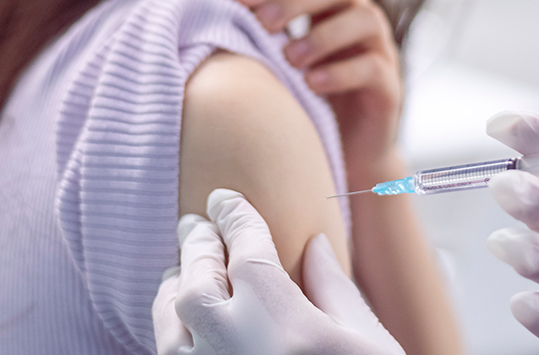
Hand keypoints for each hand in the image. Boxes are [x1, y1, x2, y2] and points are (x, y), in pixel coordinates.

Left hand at [153, 189, 404, 354]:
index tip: (224, 198)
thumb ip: (334, 290)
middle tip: (196, 222)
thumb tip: (313, 246)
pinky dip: (172, 330)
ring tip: (183, 268)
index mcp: (278, 316)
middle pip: (198, 275)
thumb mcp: (368, 343)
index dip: (233, 215)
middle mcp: (231, 343)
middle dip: (198, 243)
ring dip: (176, 285)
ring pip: (170, 317)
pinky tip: (184, 325)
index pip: (244, 245)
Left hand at [232, 0, 402, 179]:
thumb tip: (211, 15)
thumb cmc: (303, 102)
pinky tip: (312, 84)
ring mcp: (381, 51)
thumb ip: (259, 38)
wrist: (345, 155)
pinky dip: (341, 72)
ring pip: (366, 20)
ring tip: (289, 59)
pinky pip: (373, 67)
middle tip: (264, 23)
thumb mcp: (278, 65)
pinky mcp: (390, 87)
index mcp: (331, 7)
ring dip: (323, 35)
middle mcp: (360, 20)